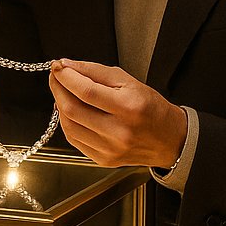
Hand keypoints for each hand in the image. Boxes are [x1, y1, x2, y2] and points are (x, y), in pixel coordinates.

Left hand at [48, 58, 186, 168]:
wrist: (169, 139)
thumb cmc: (151, 108)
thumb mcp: (129, 81)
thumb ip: (96, 72)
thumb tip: (68, 66)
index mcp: (128, 108)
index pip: (86, 91)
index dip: (66, 77)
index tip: (58, 67)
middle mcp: (119, 131)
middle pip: (73, 109)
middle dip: (58, 89)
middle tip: (56, 77)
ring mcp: (110, 149)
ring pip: (69, 125)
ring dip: (60, 105)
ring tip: (62, 92)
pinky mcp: (103, 159)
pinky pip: (74, 139)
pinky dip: (67, 123)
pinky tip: (70, 111)